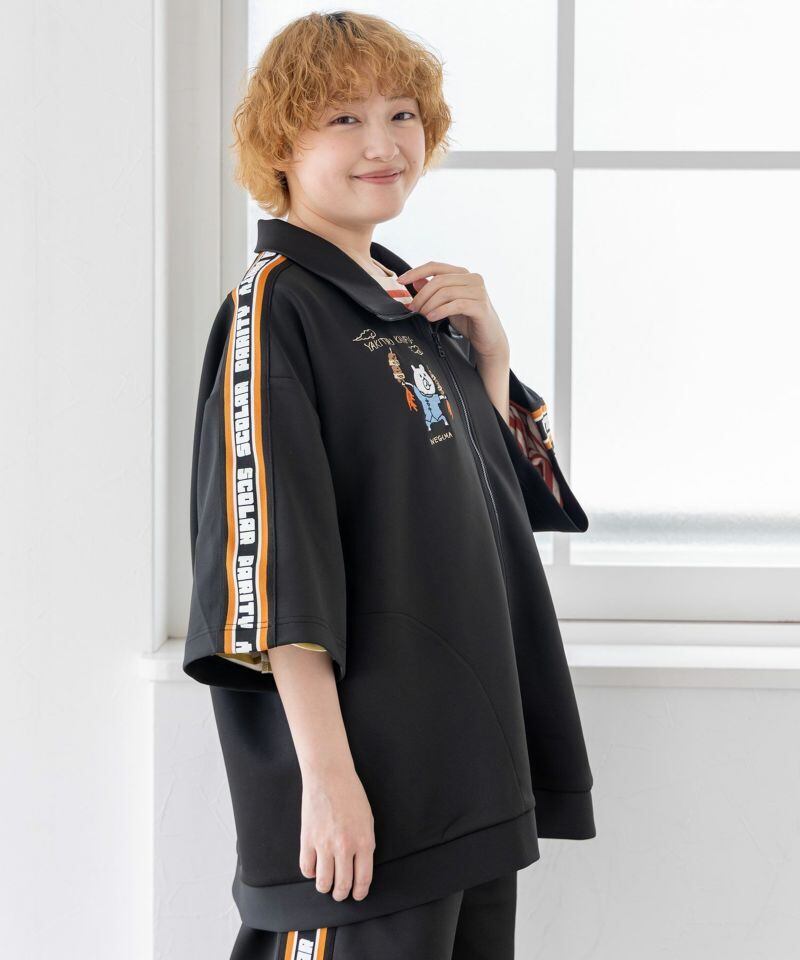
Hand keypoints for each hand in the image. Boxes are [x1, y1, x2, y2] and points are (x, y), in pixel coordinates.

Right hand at [299, 765, 375, 901]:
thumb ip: (365, 844)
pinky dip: (310, 873)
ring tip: (326, 884)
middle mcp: (344, 847)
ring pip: (323, 882)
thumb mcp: (368, 820)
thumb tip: (360, 867)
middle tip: (340, 893)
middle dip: (341, 894)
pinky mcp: (307, 839)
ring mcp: (324, 844)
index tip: (357, 895)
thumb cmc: (351, 794)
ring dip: (325, 887)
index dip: (360, 892)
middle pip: (342, 885)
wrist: (329, 776)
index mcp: (363, 842)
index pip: (363, 879)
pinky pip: (306, 868)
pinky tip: (314, 867)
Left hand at [397, 261, 509, 361]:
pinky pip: (456, 305)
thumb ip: (434, 291)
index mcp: (463, 274)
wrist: (488, 339)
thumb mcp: (447, 304)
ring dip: (429, 304)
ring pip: (446, 292)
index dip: (416, 272)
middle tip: (412, 309)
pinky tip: (432, 318)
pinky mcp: (481, 306)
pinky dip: (440, 311)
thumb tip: (415, 282)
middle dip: (422, 295)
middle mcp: (473, 278)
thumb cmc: (468, 320)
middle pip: (439, 280)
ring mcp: (479, 291)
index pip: (436, 266)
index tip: (400, 280)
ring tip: (422, 315)